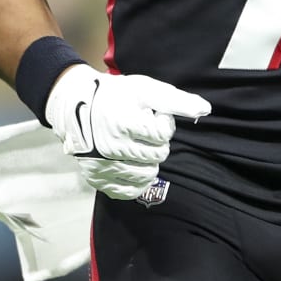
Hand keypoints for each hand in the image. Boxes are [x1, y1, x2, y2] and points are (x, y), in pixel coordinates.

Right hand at [44, 64, 210, 199]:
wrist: (75, 105)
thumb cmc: (115, 95)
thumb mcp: (145, 89)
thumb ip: (176, 101)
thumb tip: (205, 110)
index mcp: (123, 124)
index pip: (163, 135)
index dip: (162, 123)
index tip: (152, 115)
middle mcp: (111, 148)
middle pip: (158, 156)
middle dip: (157, 143)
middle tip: (143, 130)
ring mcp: (102, 166)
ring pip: (148, 175)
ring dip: (150, 161)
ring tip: (137, 145)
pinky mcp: (97, 178)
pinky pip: (128, 191)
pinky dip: (137, 181)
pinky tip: (134, 164)